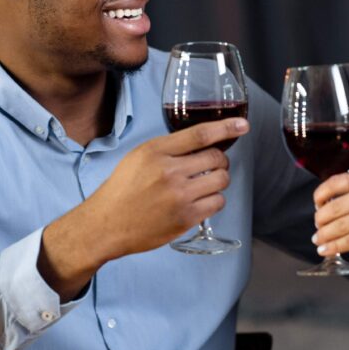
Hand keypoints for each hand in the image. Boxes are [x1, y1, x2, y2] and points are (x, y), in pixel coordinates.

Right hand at [39, 117, 248, 297]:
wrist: (107, 224)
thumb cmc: (122, 189)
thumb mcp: (139, 156)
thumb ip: (168, 148)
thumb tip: (201, 142)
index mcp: (156, 152)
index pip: (199, 134)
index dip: (225, 127)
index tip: (242, 125)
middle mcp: (170, 172)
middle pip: (216, 158)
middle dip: (219, 161)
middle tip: (211, 166)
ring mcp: (179, 196)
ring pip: (221, 180)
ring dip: (218, 180)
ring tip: (204, 184)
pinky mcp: (186, 218)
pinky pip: (217, 203)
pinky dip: (214, 200)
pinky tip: (200, 201)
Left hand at [312, 169, 348, 259]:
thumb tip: (337, 203)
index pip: (337, 182)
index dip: (321, 194)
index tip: (316, 203)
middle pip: (333, 207)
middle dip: (320, 219)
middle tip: (317, 226)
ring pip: (337, 226)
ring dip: (323, 235)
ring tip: (318, 240)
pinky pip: (347, 241)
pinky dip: (333, 247)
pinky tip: (326, 250)